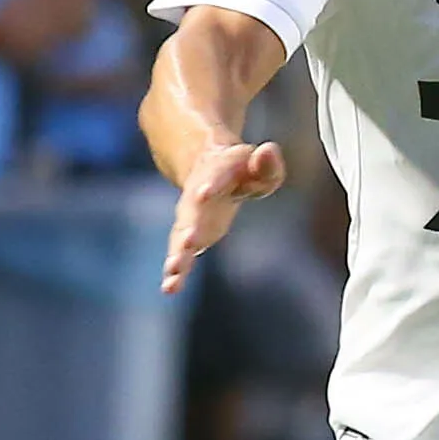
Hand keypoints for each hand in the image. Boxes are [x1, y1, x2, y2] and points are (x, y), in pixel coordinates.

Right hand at [160, 140, 283, 292]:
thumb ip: (266, 165)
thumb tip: (268, 150)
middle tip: (187, 240)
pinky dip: (176, 271)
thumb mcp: (255, 165)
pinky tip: (169, 288)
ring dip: (179, 253)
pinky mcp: (188, 235)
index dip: (211, 183)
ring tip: (173, 272)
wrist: (202, 164)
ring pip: (182, 234)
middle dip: (191, 225)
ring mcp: (189, 216)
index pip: (215, 176)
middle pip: (192, 210)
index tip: (203, 192)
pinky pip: (180, 252)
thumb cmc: (239, 169)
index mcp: (215, 170)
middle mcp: (196, 195)